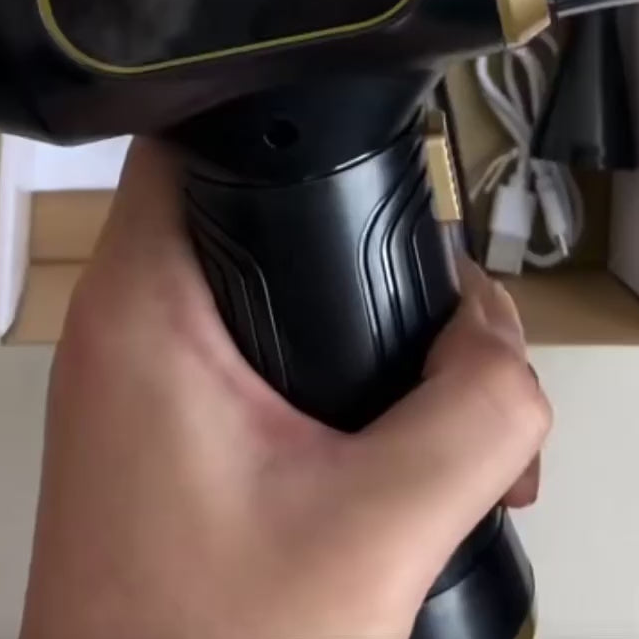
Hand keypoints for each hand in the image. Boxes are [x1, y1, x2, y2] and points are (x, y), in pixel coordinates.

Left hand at [14, 140, 549, 638]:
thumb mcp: (377, 531)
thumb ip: (475, 420)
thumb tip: (509, 353)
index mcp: (148, 313)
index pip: (194, 135)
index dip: (280, 107)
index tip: (364, 129)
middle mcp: (129, 332)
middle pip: (255, 211)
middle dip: (367, 246)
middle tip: (445, 315)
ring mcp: (146, 386)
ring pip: (269, 290)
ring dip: (363, 326)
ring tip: (449, 396)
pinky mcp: (170, 434)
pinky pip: (262, 362)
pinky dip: (336, 379)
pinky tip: (401, 448)